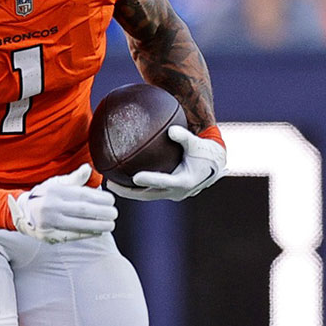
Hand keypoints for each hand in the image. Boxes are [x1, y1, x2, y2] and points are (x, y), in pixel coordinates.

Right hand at [4, 164, 116, 241]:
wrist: (21, 212)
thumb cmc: (44, 196)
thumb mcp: (56, 183)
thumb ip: (74, 178)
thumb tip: (88, 168)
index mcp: (55, 191)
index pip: (82, 195)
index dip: (99, 198)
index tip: (111, 201)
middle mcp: (51, 206)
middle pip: (83, 210)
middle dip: (102, 213)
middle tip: (114, 213)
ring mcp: (49, 222)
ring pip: (79, 225)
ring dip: (97, 226)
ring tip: (110, 225)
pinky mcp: (48, 235)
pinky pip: (71, 236)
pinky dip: (86, 234)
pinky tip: (97, 232)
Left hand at [108, 125, 225, 201]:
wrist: (215, 165)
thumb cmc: (205, 152)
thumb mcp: (197, 143)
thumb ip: (184, 137)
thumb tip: (171, 130)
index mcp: (184, 181)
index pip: (163, 181)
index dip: (149, 180)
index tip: (135, 177)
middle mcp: (176, 191)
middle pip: (148, 195)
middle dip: (128, 192)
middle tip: (110, 185)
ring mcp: (172, 194)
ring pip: (146, 195)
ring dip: (129, 192)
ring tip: (111, 184)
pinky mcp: (169, 192)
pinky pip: (150, 191)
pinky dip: (137, 187)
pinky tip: (123, 178)